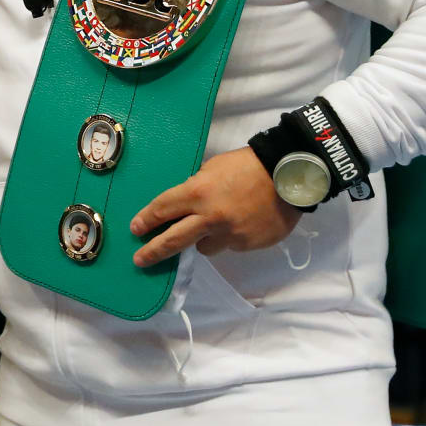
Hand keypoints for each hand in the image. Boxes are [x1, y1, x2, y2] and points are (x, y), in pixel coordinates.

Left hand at [128, 147, 299, 266]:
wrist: (289, 176)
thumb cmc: (248, 165)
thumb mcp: (212, 168)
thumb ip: (196, 189)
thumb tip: (185, 206)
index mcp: (197, 193)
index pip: (162, 210)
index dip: (146, 221)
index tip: (135, 230)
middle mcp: (209, 217)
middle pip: (173, 240)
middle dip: (153, 251)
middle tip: (140, 260)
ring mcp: (230, 234)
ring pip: (204, 247)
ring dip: (204, 239)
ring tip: (218, 224)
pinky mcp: (248, 244)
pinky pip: (231, 245)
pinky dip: (231, 237)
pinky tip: (243, 222)